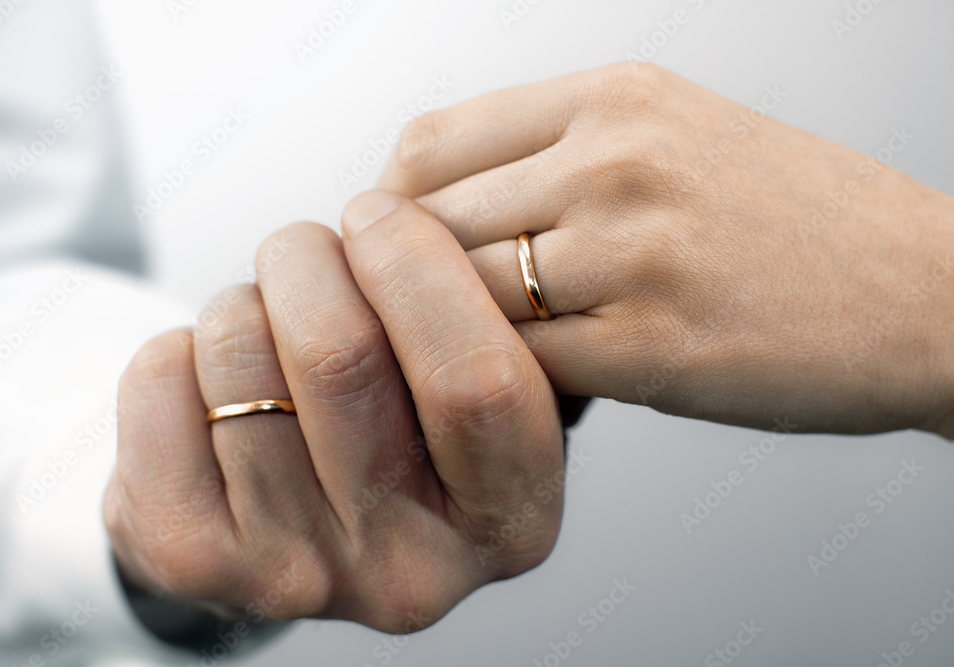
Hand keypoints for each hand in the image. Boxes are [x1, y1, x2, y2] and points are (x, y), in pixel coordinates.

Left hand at [104, 193, 563, 631]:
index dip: (417, 266)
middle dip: (310, 257)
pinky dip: (178, 346)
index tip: (380, 213)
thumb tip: (403, 207)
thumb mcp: (484, 374)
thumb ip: (476, 308)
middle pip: (336, 353)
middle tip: (312, 249)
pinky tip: (219, 385)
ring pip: (238, 351)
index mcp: (510, 517)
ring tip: (271, 328)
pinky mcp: (195, 556)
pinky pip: (159, 378)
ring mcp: (297, 574)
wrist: (301, 518)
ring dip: (247, 300)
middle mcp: (411, 569)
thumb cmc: (403, 424)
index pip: (473, 381)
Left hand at [378, 62, 953, 437]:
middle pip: (427, 225)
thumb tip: (439, 206)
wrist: (926, 293)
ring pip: (461, 301)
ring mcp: (632, 255)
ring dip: (456, 337)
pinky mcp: (652, 350)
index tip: (398, 250)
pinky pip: (519, 368)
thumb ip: (559, 153)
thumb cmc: (798, 221)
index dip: (393, 207)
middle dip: (411, 283)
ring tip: (486, 353)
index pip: (430, 145)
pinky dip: (512, 383)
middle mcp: (616, 161)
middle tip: (423, 319)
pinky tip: (544, 383)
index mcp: (615, 99)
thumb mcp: (677, 134)